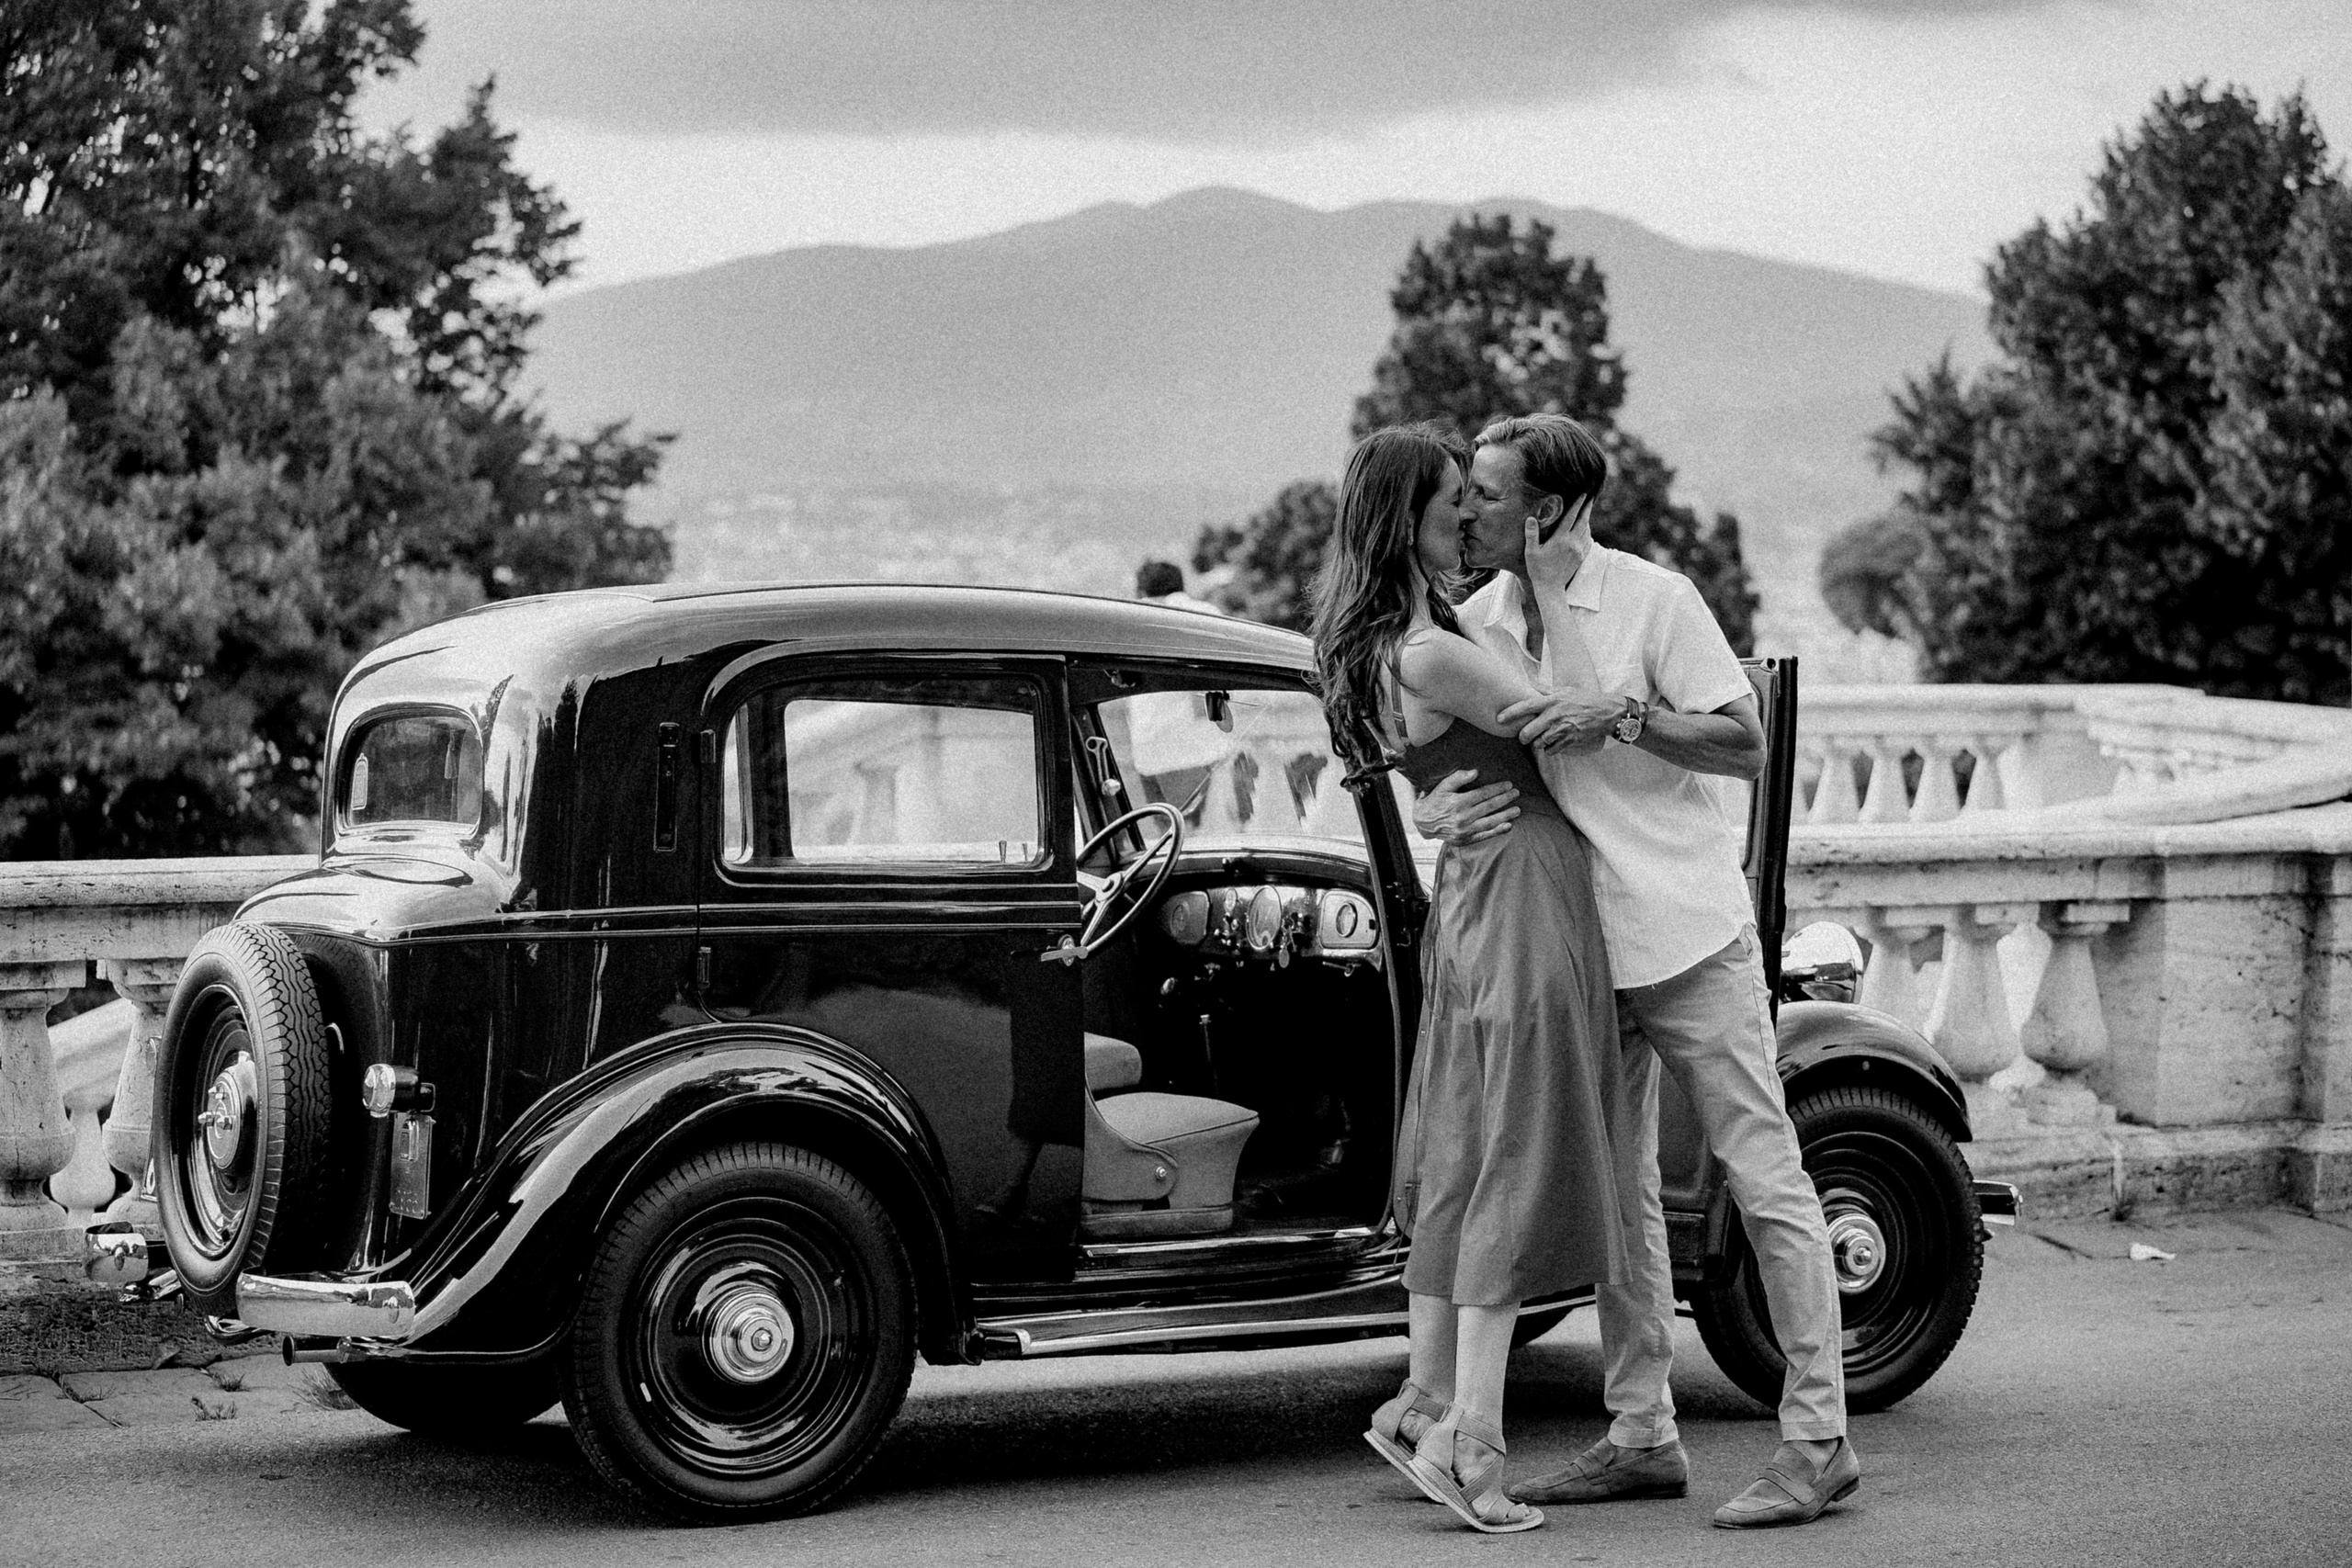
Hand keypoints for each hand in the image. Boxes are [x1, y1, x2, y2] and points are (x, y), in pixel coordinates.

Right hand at [1410, 768, 1519, 844]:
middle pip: (1489, 806)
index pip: (1482, 794)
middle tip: (1516, 793)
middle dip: (1505, 799)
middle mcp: (1462, 817)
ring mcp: (1465, 830)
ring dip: (1505, 815)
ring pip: (1490, 822)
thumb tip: (1476, 772)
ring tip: (1517, 810)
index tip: (1508, 784)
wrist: (1423, 823)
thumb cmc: (1435, 800)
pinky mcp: (1465, 839)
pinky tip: (1508, 826)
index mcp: (1458, 802)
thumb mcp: (1443, 786)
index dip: (1497, 789)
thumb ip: (1458, 778)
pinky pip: (1484, 835)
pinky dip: (1497, 831)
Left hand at [1499, 690, 1619, 751]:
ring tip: (1541, 738)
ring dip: (1537, 743)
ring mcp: (1562, 730)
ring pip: (1538, 743)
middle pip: (1528, 732)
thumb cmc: (1585, 699)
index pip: (1525, 706)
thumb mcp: (1565, 690)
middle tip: (1524, 736)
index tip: (1498, 718)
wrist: (1608, 712)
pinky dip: (1549, 749)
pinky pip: (1551, 751)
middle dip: (1522, 737)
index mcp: (1552, 701)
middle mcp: (1555, 715)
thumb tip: (1528, 682)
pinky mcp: (1570, 741)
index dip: (1510, 713)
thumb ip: (1545, 689)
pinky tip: (1552, 743)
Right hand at [1524, 493, 1594, 592]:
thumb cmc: (1538, 570)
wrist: (1550, 588)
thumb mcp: (1531, 552)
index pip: (1571, 517)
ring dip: (1587, 519)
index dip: (1577, 504)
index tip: (1583, 494)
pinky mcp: (1581, 557)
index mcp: (1561, 539)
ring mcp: (1579, 551)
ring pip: (1587, 530)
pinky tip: (1586, 530)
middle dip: (1587, 508)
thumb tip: (1531, 518)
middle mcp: (1572, 543)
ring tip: (1587, 511)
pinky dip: (1588, 532)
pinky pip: (1588, 541)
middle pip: (1583, 521)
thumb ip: (1531, 534)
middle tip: (1591, 497)